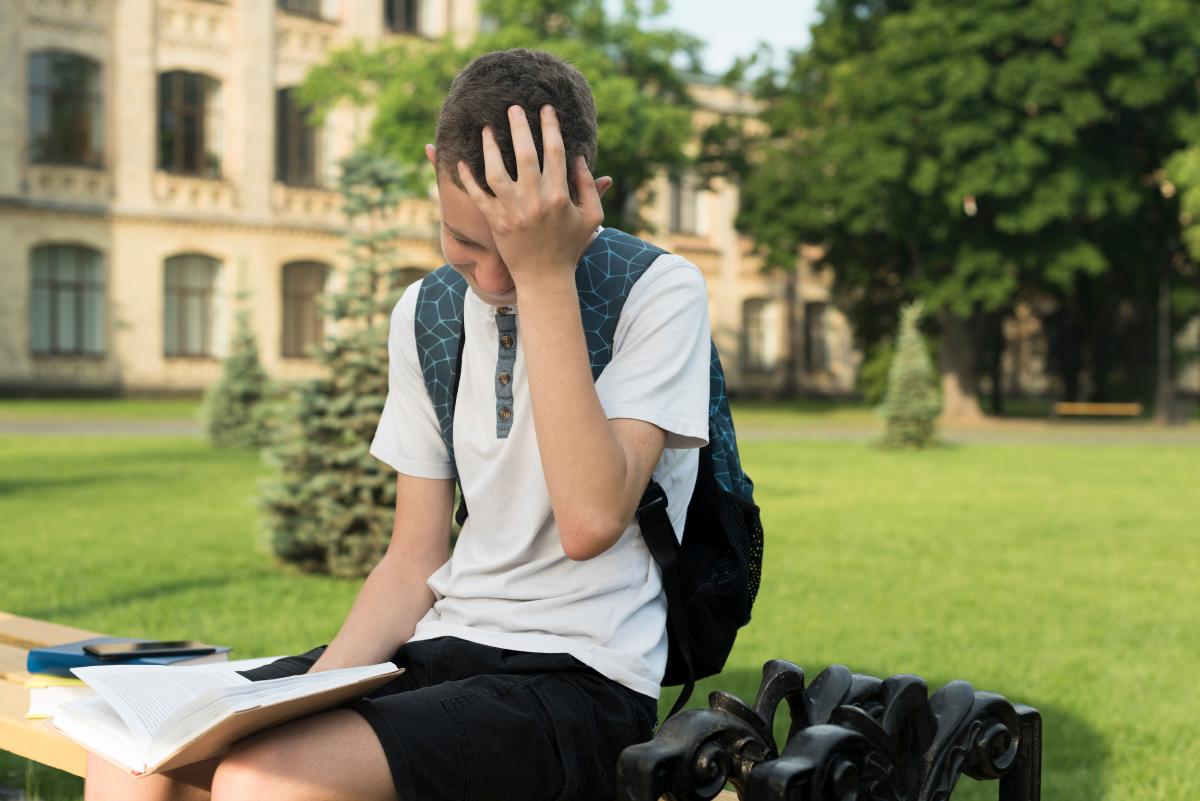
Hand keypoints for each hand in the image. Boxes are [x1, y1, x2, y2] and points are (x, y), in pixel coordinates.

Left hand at [456, 104, 609, 288]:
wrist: (546, 279)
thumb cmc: (571, 247)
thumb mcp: (591, 218)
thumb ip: (589, 187)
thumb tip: (579, 157)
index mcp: (559, 197)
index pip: (555, 152)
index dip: (550, 127)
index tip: (546, 109)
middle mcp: (535, 201)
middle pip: (525, 154)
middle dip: (519, 127)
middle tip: (512, 107)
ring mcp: (513, 212)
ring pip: (496, 171)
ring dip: (489, 147)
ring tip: (485, 128)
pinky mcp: (496, 222)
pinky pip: (478, 196)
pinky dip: (468, 179)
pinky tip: (461, 161)